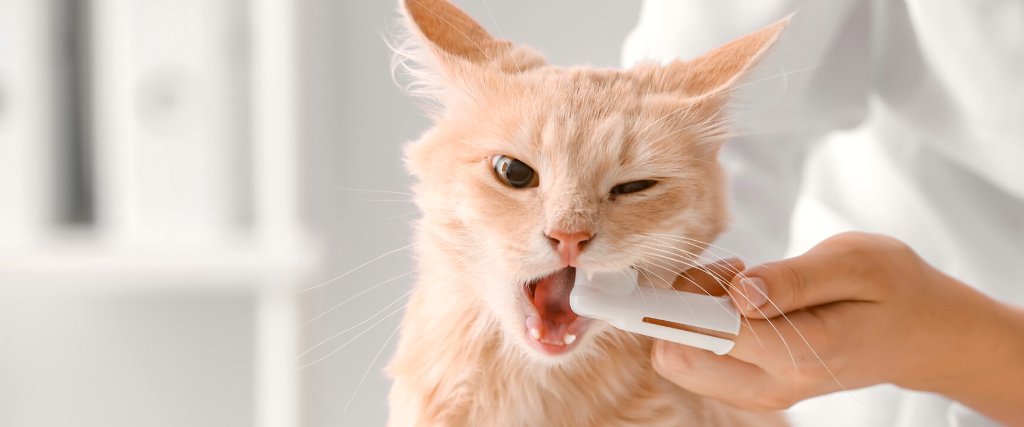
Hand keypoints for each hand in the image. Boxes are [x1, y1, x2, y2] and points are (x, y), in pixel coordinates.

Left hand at [655, 232, 1023, 425]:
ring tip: (745, 281)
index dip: (663, 304)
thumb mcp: (856, 263)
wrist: (920, 332)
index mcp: (799, 349)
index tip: (634, 282)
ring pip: (679, 358)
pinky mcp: (752, 387)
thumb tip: (739, 291)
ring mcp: (760, 391)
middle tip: (730, 269)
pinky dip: (701, 324)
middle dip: (680, 303)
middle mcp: (771, 382)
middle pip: (676, 352)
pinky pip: (696, 360)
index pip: (705, 333)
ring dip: (690, 312)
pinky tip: (743, 297)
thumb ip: (794, 279)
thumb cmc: (892, 286)